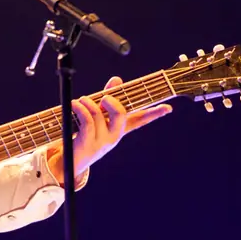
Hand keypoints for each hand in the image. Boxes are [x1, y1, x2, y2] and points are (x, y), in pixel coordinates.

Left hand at [47, 76, 172, 181]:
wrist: (72, 160)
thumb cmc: (85, 134)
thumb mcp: (98, 115)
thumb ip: (107, 97)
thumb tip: (118, 79)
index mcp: (119, 129)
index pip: (140, 120)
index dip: (154, 114)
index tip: (168, 108)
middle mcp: (114, 136)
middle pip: (122, 116)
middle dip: (113, 102)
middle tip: (104, 97)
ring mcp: (102, 141)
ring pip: (99, 116)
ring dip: (87, 103)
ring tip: (80, 100)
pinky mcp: (89, 143)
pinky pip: (88, 122)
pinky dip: (80, 109)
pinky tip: (74, 104)